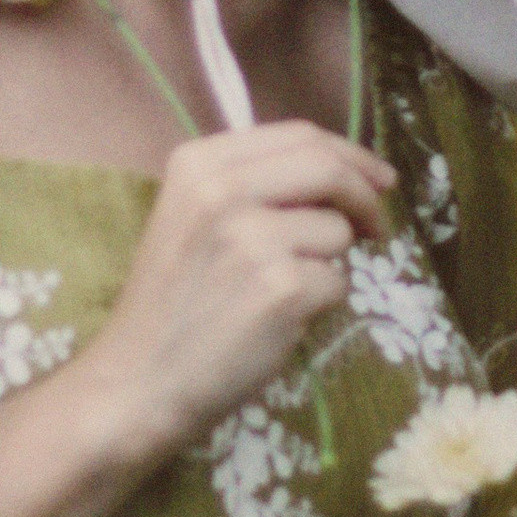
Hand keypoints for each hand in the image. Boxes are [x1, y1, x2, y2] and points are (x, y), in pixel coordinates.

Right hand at [90, 122, 395, 464]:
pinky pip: (336, 283)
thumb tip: (343, 174)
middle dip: (367, 194)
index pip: (299, 134)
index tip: (376, 177)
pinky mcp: (281, 289)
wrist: (138, 381)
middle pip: (328, 168)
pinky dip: (321, 303)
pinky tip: (280, 320)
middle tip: (378, 225)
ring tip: (284, 291)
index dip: (349, 154)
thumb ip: (252, 184)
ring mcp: (253, 239)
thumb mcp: (191, 218)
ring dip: (329, 262)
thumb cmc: (171, 304)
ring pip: (337, 231)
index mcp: (199, 164)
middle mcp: (224, 190)